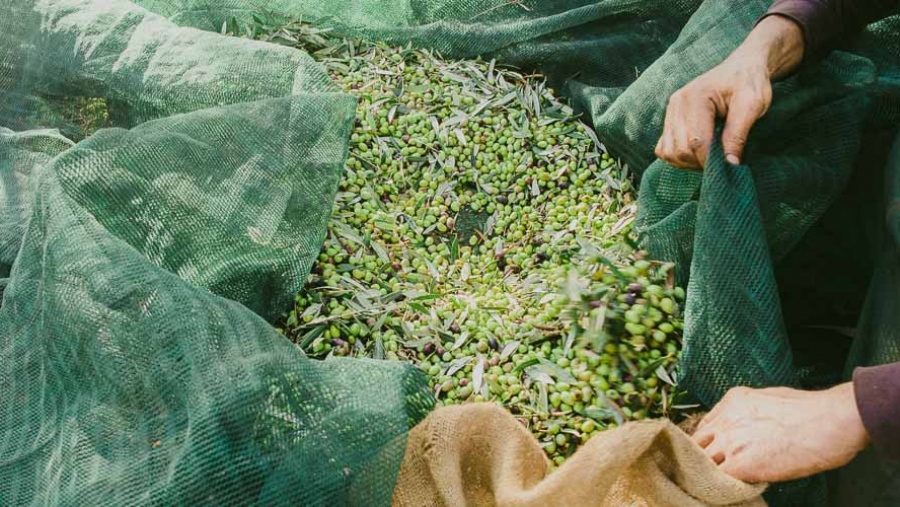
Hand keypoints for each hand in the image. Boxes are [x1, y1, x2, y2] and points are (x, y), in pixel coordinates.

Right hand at [655, 56, 771, 169]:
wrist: (742, 68)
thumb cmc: (749, 83)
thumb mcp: (753, 105)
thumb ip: (738, 134)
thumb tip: (729, 164)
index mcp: (696, 97)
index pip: (696, 141)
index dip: (711, 161)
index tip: (729, 166)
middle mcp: (677, 104)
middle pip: (680, 150)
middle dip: (701, 163)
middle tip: (722, 161)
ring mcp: (670, 111)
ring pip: (669, 152)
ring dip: (688, 163)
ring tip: (710, 158)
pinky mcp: (670, 119)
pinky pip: (663, 148)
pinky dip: (677, 157)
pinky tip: (696, 153)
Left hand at [692, 384, 870, 483]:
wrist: (829, 422)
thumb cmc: (812, 411)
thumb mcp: (771, 398)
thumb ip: (751, 413)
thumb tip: (750, 428)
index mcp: (732, 401)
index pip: (706, 426)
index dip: (709, 443)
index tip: (714, 453)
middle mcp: (725, 420)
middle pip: (697, 443)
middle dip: (704, 457)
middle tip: (713, 470)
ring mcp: (730, 442)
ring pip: (703, 463)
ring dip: (710, 474)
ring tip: (720, 483)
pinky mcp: (740, 464)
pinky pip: (718, 480)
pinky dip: (721, 487)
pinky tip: (731, 490)